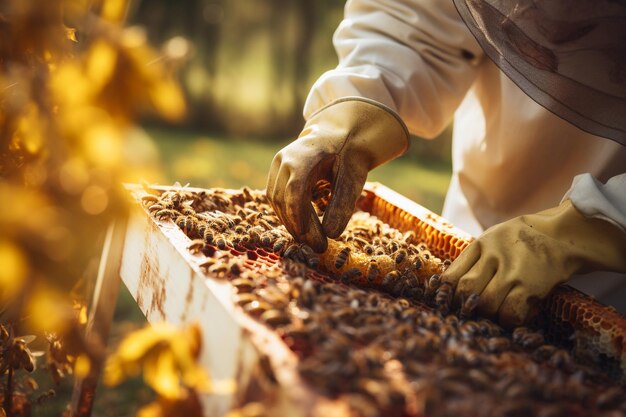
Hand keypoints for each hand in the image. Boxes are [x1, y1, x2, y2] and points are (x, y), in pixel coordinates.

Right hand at [266, 97, 408, 251]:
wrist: (338, 135)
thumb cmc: (349, 156)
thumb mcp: (354, 178)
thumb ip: (343, 204)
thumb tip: (332, 235)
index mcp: (304, 155)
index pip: (295, 190)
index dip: (300, 217)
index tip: (312, 240)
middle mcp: (284, 158)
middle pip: (283, 199)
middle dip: (298, 226)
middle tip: (318, 247)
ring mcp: (276, 165)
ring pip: (276, 201)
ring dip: (292, 223)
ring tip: (313, 241)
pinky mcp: (275, 174)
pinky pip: (276, 198)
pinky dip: (289, 215)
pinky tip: (305, 229)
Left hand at [442, 200, 625, 326]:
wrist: (562, 236)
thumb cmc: (521, 241)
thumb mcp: (492, 238)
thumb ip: (473, 259)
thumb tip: (448, 286)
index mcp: (480, 245)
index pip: (451, 274)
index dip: (446, 294)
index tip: (449, 302)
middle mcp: (493, 256)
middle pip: (466, 291)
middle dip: (466, 306)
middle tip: (472, 311)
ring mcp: (512, 271)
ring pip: (486, 304)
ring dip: (487, 314)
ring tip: (494, 312)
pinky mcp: (530, 286)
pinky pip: (510, 312)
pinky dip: (507, 319)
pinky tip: (511, 315)